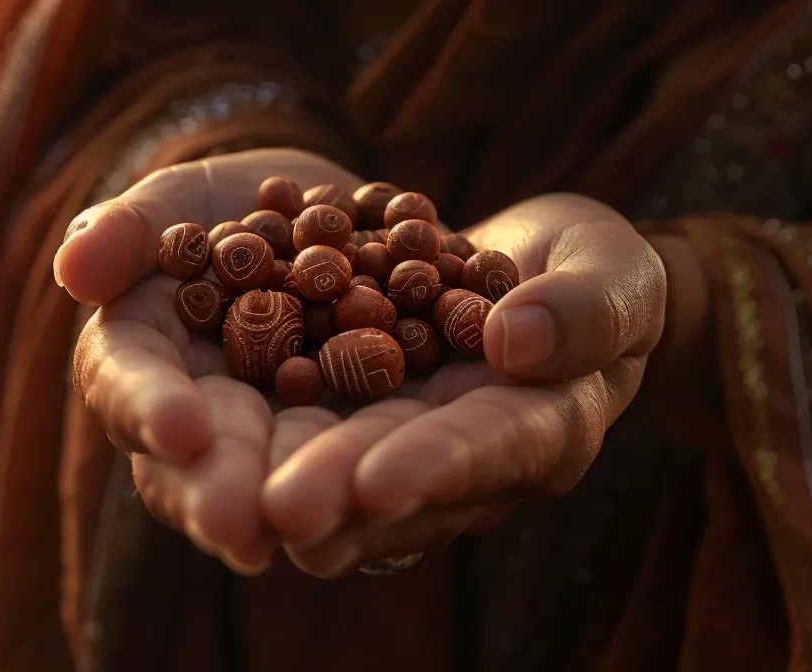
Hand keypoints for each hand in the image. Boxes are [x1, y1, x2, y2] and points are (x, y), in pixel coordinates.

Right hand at [60, 149, 362, 572]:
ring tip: (309, 522)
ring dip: (292, 502)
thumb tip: (71, 269)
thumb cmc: (231, 203)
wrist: (331, 217)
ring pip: (276, 481)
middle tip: (236, 521)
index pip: (125, 384)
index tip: (179, 428)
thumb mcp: (179, 200)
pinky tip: (384, 502)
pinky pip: (356, 468)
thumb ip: (127, 229)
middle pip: (197, 463)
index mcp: (138, 356)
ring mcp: (275, 438)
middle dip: (219, 488)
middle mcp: (200, 417)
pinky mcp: (347, 442)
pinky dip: (370, 484)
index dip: (149, 407)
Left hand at [259, 193, 666, 576]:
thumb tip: (516, 340)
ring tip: (226, 508)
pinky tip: (197, 456)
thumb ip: (588, 305)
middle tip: (279, 512)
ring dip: (282, 484)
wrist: (529, 271)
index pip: (495, 448)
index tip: (380, 482)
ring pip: (337, 473)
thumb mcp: (614, 270)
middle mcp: (462, 461)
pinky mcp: (348, 421)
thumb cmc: (591, 272)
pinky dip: (254, 441)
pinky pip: (299, 431)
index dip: (437, 465)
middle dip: (338, 492)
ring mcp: (399, 446)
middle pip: (398, 479)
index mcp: (548, 429)